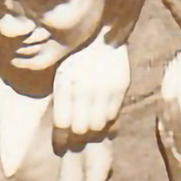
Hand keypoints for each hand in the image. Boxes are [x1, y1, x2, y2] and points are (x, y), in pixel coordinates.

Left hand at [52, 30, 129, 145]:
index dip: (61, 139)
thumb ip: (61, 102)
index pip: (62, 123)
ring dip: (93, 130)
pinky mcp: (120, 87)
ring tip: (90, 126)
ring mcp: (103, 87)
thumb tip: (61, 134)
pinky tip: (102, 115)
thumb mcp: (62, 75)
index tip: (61, 146)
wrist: (102, 35)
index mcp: (64, 84)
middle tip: (77, 138)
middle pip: (80, 129)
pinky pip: (113, 115)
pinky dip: (107, 120)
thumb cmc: (76, 58)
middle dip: (77, 137)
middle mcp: (83, 87)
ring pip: (98, 125)